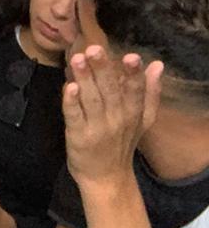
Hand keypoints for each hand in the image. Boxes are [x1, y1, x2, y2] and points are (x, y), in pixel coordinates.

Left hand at [63, 46, 162, 192]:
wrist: (106, 178)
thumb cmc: (122, 143)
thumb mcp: (143, 120)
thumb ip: (150, 92)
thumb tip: (157, 64)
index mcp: (133, 113)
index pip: (135, 91)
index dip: (133, 75)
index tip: (132, 56)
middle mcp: (117, 119)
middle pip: (110, 91)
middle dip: (103, 69)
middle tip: (94, 49)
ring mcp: (96, 127)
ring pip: (91, 100)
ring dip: (84, 79)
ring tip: (78, 59)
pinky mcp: (77, 135)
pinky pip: (73, 116)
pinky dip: (71, 102)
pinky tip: (69, 87)